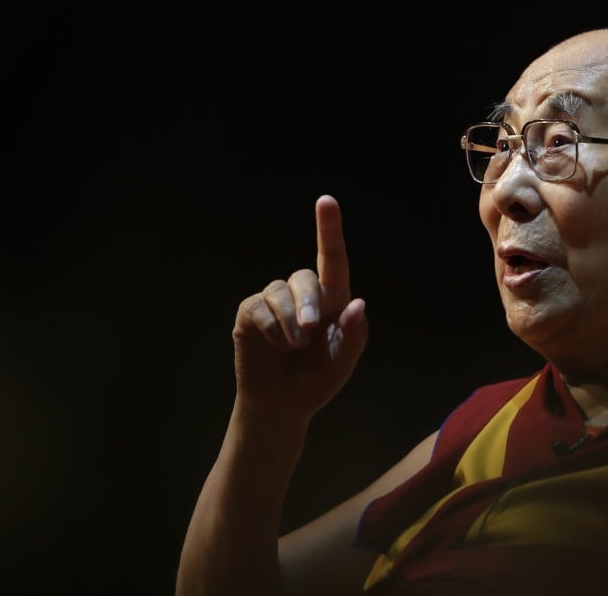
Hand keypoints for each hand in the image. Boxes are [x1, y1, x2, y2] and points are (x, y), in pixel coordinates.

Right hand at [232, 195, 367, 418]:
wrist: (284, 406)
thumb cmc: (318, 381)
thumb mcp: (343, 363)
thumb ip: (353, 335)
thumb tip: (357, 303)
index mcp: (331, 301)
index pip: (332, 259)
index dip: (329, 228)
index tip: (326, 201)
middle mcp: (302, 295)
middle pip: (303, 277)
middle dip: (307, 302)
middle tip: (309, 331)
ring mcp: (274, 303)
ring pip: (279, 291)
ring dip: (289, 320)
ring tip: (294, 347)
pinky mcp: (250, 315)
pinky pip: (258, 307)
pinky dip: (270, 327)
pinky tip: (278, 346)